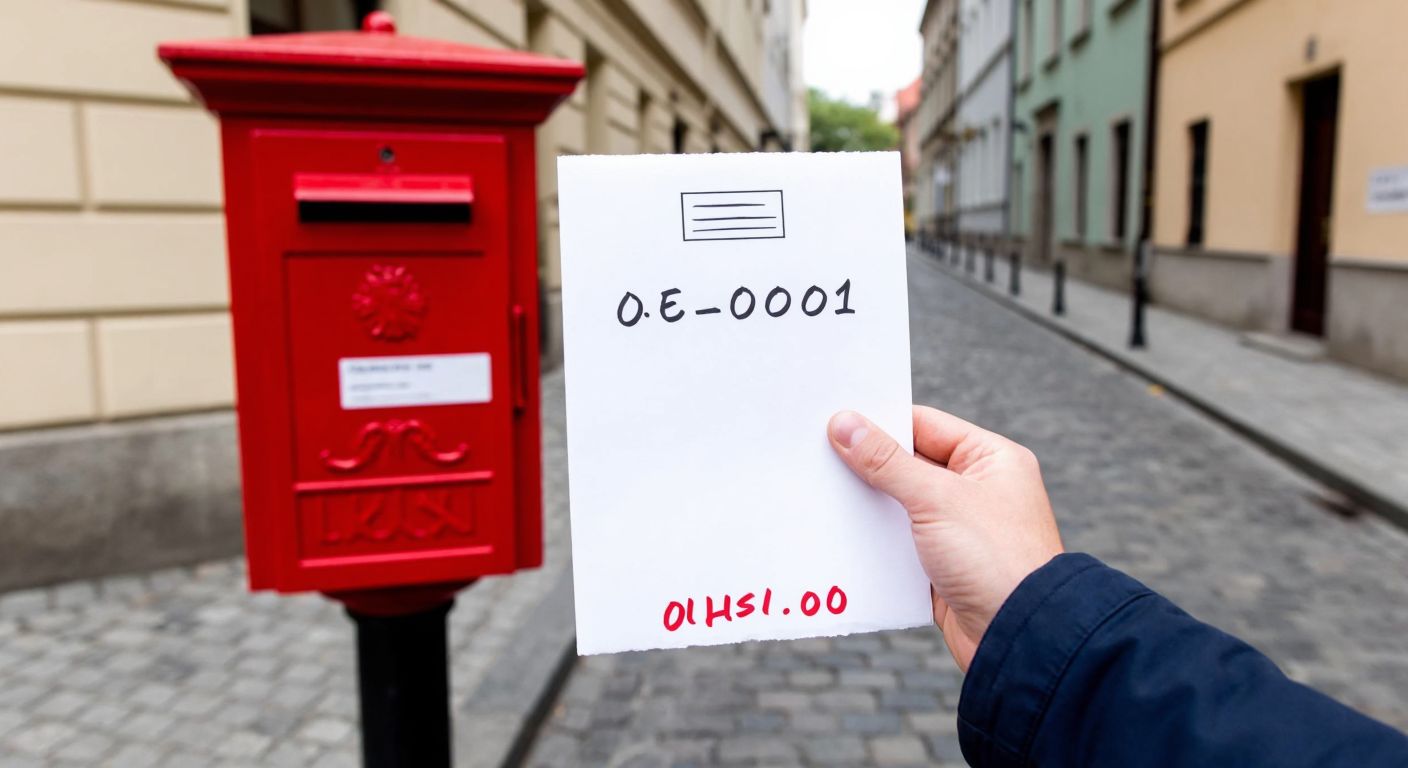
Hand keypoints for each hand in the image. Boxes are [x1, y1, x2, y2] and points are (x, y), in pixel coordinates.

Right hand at [828, 406, 1063, 671]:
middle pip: (909, 465)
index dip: (881, 423)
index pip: (925, 425)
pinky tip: (840, 537)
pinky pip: (900, 544)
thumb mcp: (936, 499)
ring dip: (868, 506)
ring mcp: (961, 530)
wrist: (1021, 638)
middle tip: (817, 457)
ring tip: (821, 495)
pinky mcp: (944, 567)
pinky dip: (875, 542)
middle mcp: (979, 490)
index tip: (834, 422)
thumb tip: (844, 424)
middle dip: (867, 467)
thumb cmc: (994, 558)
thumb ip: (886, 461)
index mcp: (992, 459)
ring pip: (901, 506)